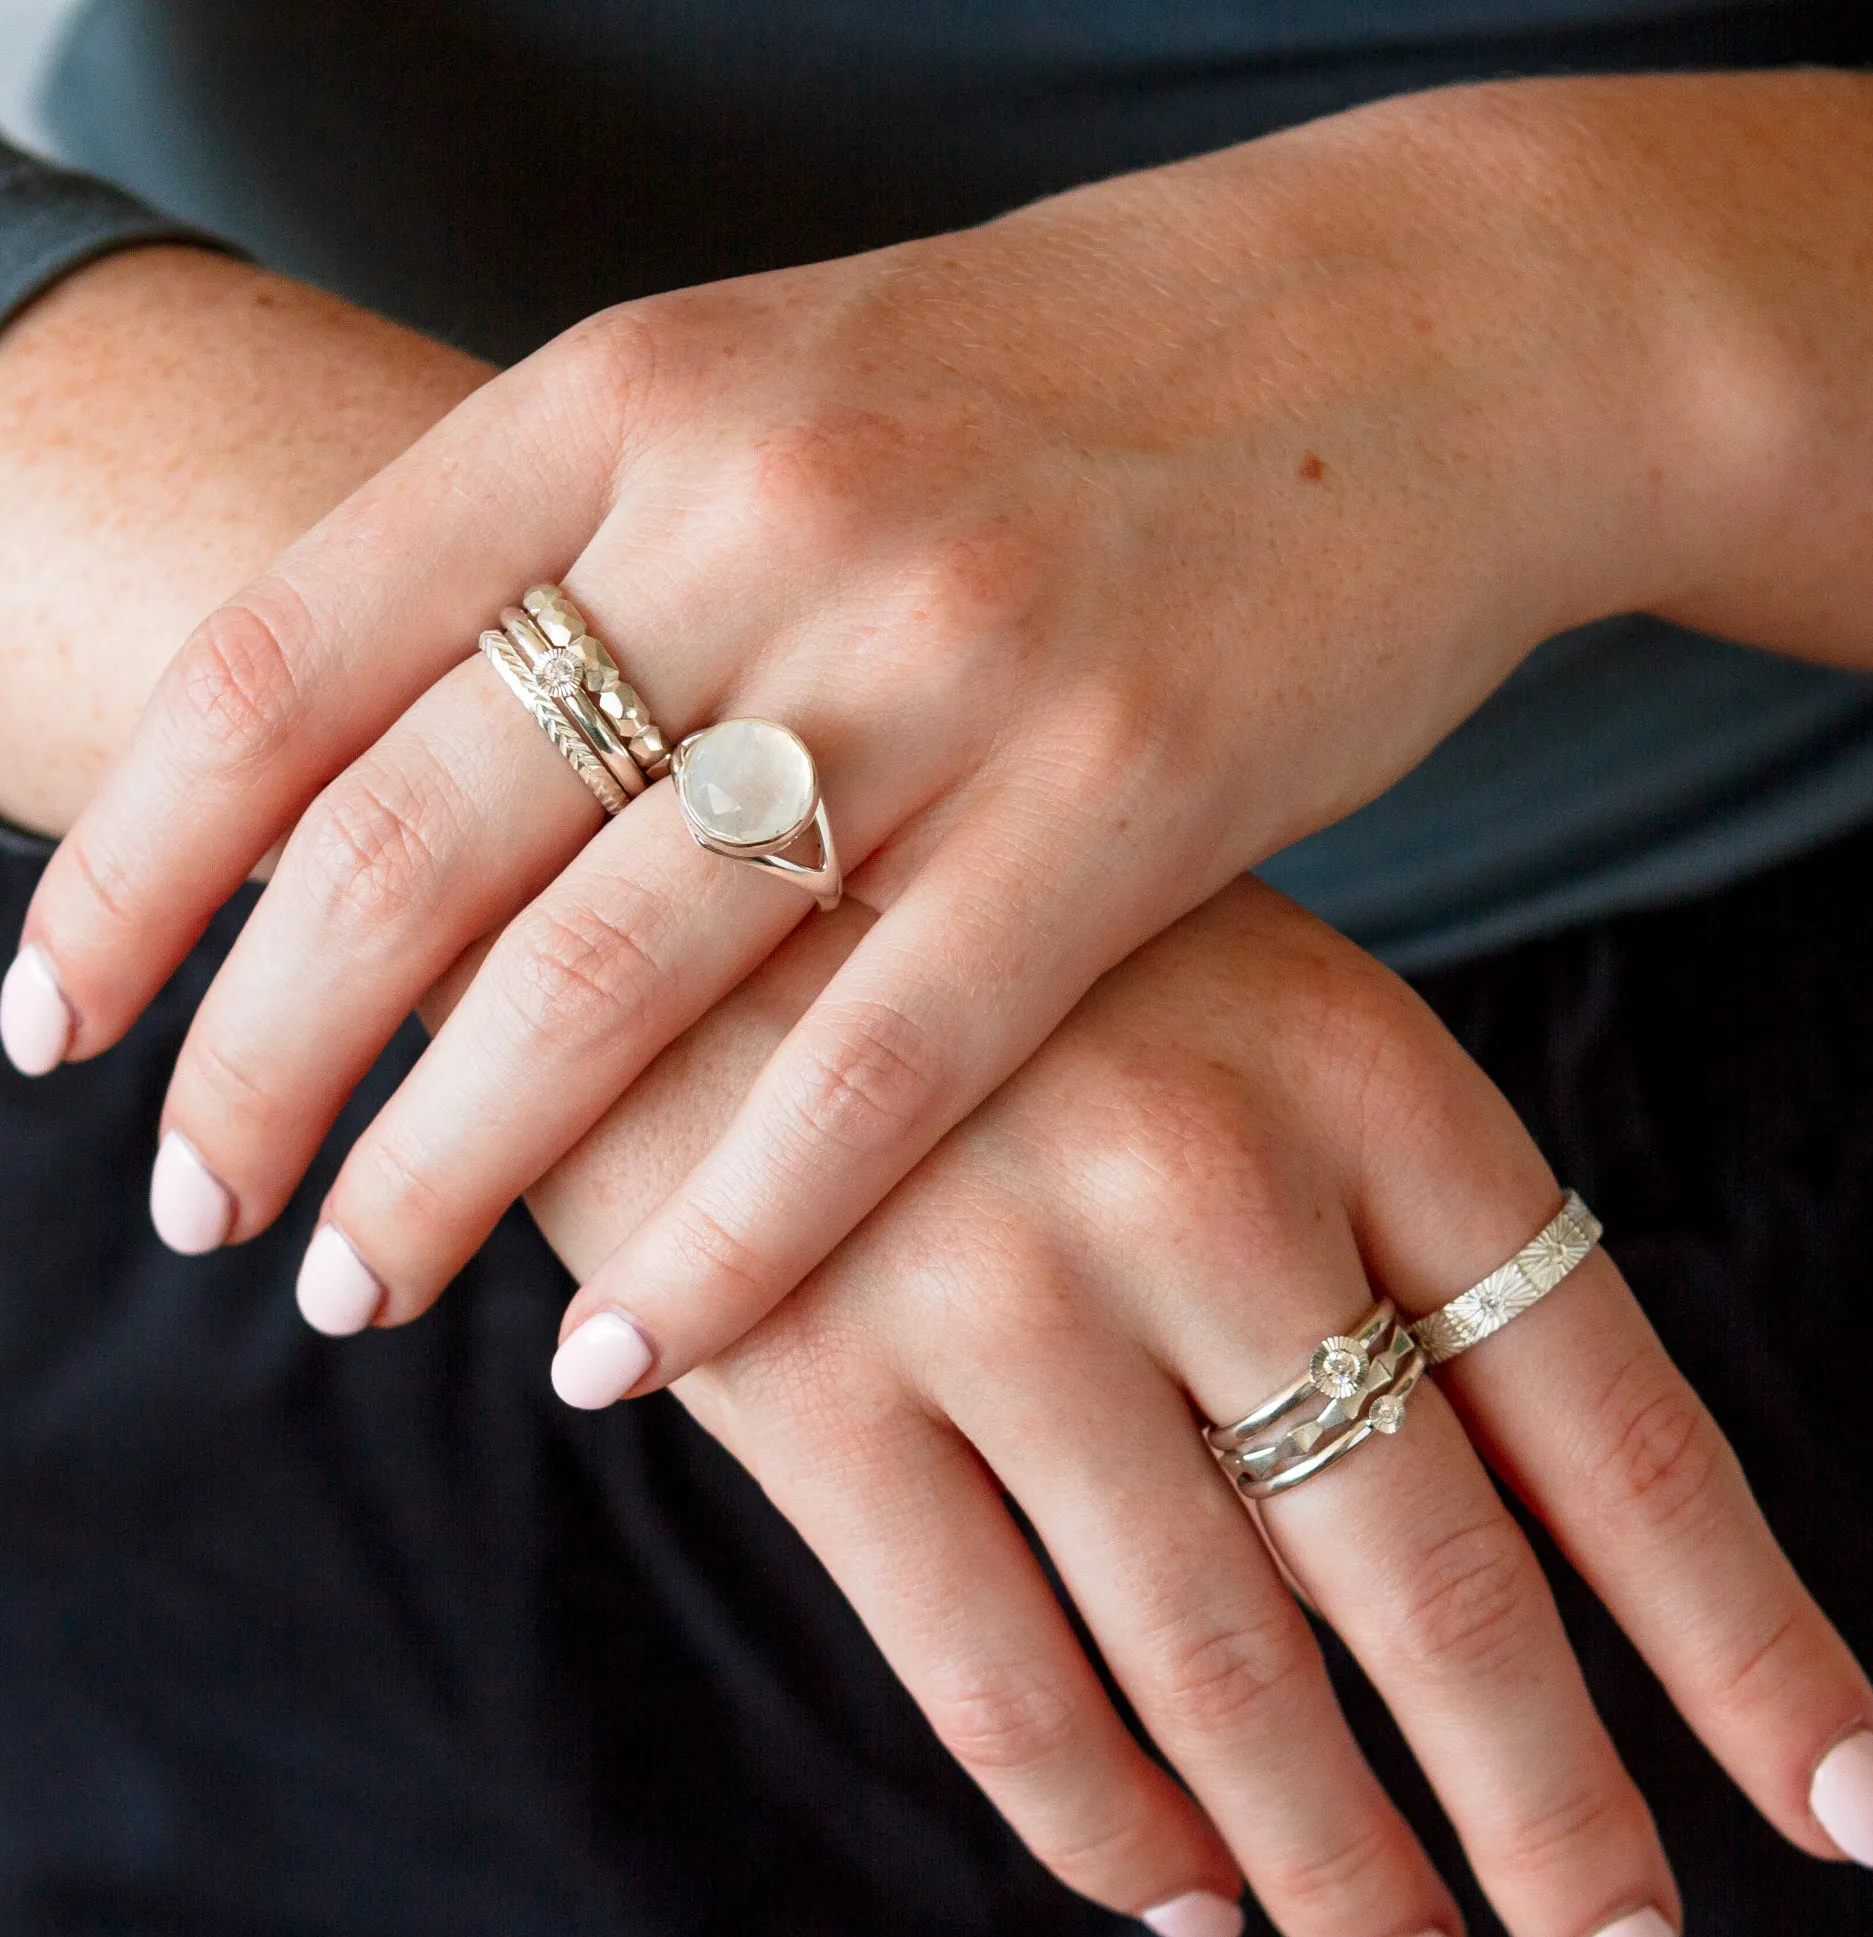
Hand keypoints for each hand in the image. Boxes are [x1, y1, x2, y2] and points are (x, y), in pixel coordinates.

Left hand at [6, 84, 1697, 1327]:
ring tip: (353, 1292)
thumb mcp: (787, 396)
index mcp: (640, 394)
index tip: (54, 1025)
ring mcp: (952, 657)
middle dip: (264, 1063)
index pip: (290, 653)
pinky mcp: (1133, 799)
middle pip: (412, 844)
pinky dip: (733, 1235)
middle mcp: (765, 512)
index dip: (136, 864)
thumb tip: (390, 778)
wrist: (1417, 334)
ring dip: (450, 1173)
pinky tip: (631, 1348)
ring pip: (616, 978)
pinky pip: (877, 1065)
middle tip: (204, 1208)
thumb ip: (595, 557)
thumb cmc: (1074, 388)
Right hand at [506, 878, 1872, 1936]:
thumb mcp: (1226, 992)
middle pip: (1438, 1576)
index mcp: (1355, 1069)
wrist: (658, 819)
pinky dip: (1102, 1816)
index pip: (1602, 1408)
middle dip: (1555, 1815)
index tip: (1843, 1810)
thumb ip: (1361, 1224)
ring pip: (1221, 1662)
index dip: (1740, 1632)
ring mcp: (1000, 1284)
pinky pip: (993, 1672)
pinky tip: (1176, 1884)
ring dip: (1338, 1858)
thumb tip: (1509, 1512)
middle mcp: (1207, 1185)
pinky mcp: (807, 1372)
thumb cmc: (984, 916)